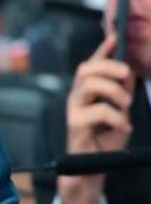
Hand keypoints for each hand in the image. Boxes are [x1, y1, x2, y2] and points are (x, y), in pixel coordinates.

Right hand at [66, 33, 134, 154]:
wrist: (92, 167)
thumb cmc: (103, 139)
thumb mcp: (119, 112)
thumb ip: (121, 93)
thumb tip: (128, 73)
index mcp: (87, 91)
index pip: (92, 65)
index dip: (103, 50)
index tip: (115, 37)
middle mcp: (77, 97)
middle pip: (87, 69)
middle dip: (109, 67)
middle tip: (127, 76)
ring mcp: (74, 109)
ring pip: (90, 84)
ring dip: (115, 92)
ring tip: (125, 106)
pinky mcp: (76, 124)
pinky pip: (100, 111)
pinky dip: (118, 118)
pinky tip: (123, 127)